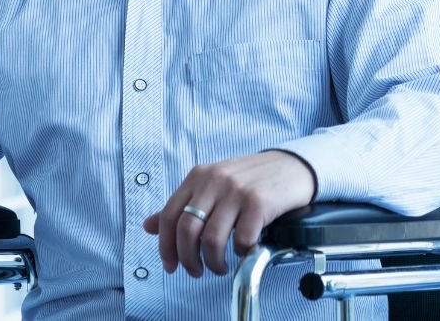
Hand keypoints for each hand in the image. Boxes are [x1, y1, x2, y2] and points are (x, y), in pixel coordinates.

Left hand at [141, 151, 314, 277]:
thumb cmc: (250, 180)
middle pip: (187, 230)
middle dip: (188, 259)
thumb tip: (148, 226)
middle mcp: (214, 180)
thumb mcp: (211, 186)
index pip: (168, 216)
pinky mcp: (259, 202)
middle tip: (196, 271)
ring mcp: (236, 190)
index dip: (165, 246)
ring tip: (220, 267)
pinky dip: (241, 253)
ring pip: (212, 239)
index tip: (170, 265)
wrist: (291, 167)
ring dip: (214, 262)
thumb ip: (182, 206)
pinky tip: (245, 250)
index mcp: (198, 177)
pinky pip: (242, 239)